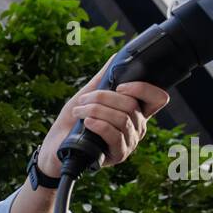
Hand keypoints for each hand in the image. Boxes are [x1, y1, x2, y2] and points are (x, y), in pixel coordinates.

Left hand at [37, 53, 171, 174]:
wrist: (55, 147)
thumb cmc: (72, 122)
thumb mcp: (87, 96)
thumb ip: (103, 79)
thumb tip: (115, 57)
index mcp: (135, 112)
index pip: (157, 98)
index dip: (144, 89)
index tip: (120, 86)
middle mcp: (137, 127)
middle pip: (132, 105)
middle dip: (104, 97)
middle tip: (84, 100)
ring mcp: (129, 142)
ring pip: (123, 119)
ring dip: (97, 110)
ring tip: (79, 111)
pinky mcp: (118, 155)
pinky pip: (115, 136)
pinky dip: (100, 125)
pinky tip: (87, 123)